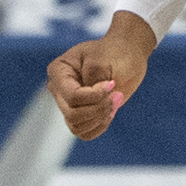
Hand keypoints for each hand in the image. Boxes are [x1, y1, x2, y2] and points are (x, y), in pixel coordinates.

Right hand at [46, 12, 157, 139]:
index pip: (72, 96)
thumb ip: (94, 83)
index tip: (112, 84)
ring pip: (77, 126)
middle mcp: (59, 90)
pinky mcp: (80, 114)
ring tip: (116, 101)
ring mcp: (68, 103)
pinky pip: (84, 133)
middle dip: (99, 109)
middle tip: (117, 95)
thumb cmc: (114, 52)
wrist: (126, 55)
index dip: (95, 96)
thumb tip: (94, 104)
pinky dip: (99, 127)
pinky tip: (111, 112)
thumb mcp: (102, 61)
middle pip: (72, 114)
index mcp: (58, 71)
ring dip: (100, 118)